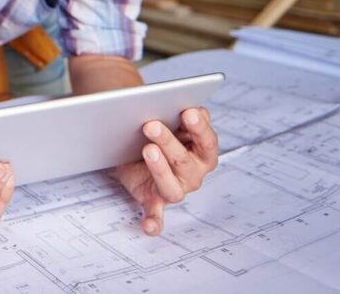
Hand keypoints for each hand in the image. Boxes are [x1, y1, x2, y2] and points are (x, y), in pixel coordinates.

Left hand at [112, 107, 218, 235]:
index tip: (188, 112)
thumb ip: (184, 114)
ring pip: (171, 186)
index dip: (199, 127)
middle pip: (185, 161)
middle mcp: (193, 173)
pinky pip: (156, 214)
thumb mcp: (171, 119)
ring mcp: (175, 188)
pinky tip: (149, 227)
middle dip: (169, 142)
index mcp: (203, 151)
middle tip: (151, 124)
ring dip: (159, 169)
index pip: (207, 141)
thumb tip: (197, 111)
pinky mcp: (154, 200)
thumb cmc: (159, 133)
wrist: (131, 146)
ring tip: (147, 150)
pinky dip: (154, 222)